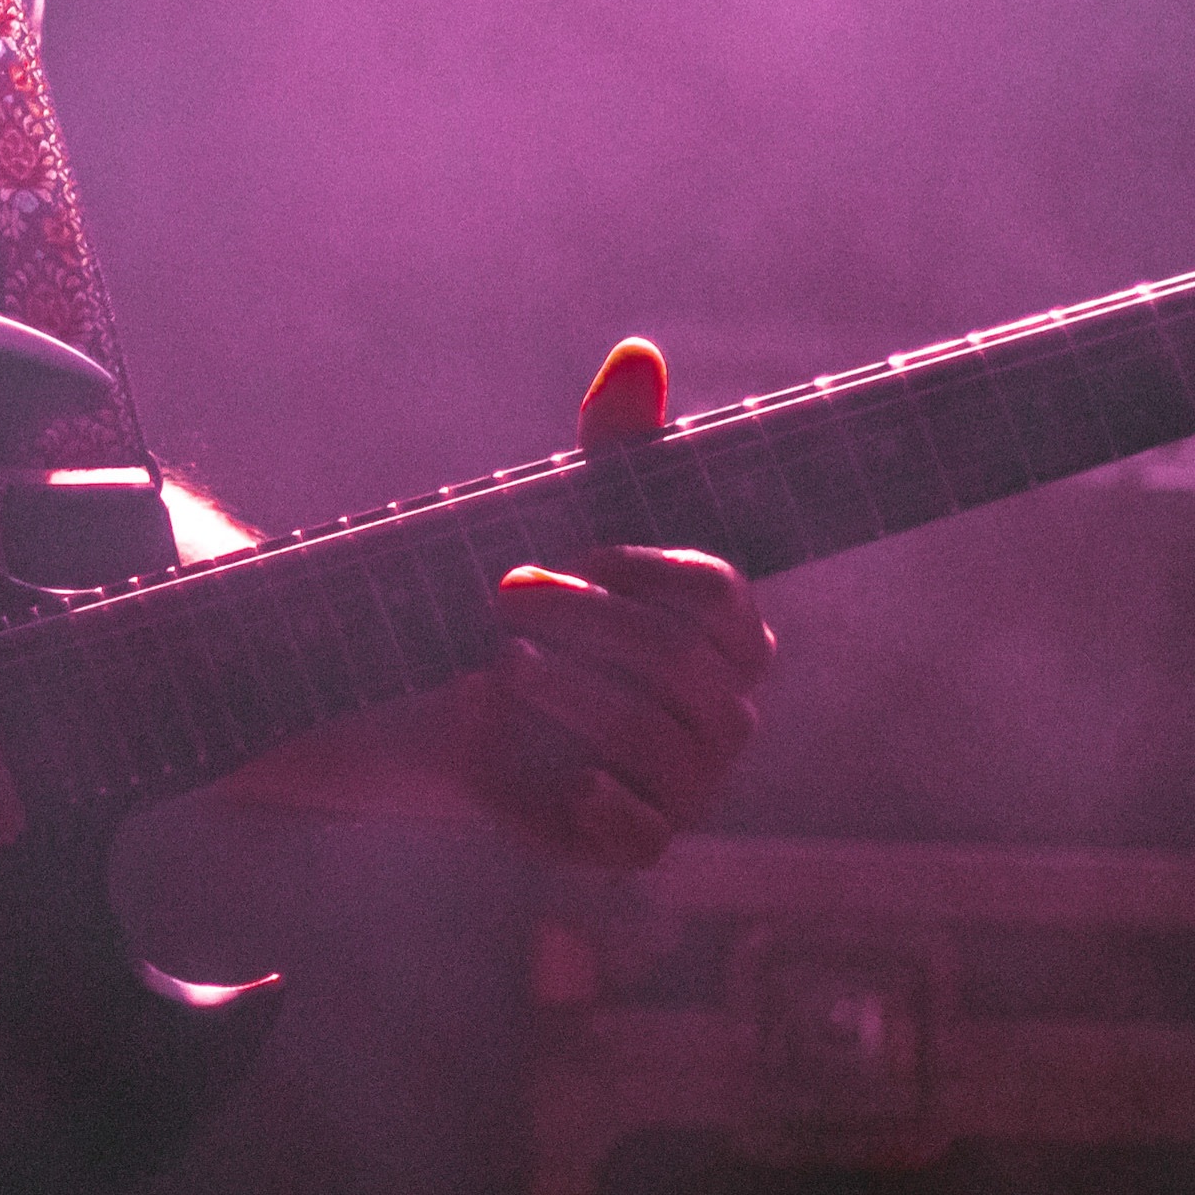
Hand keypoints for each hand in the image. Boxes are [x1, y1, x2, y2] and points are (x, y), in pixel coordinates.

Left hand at [464, 339, 775, 869]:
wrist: (463, 697)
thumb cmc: (543, 597)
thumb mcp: (572, 511)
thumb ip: (617, 442)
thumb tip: (638, 354)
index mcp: (732, 632)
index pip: (721, 595)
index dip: (648, 569)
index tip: (579, 546)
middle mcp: (728, 710)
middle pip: (680, 665)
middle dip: (588, 621)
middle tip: (507, 590)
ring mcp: (691, 783)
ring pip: (655, 742)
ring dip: (569, 693)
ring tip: (500, 661)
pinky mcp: (640, 840)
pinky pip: (644, 837)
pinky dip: (599, 803)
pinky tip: (554, 775)